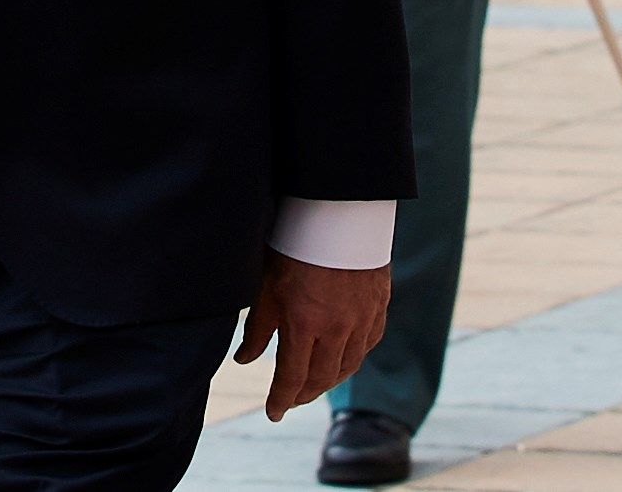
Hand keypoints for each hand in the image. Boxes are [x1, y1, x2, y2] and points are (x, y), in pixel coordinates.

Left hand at [234, 250, 388, 420]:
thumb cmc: (295, 241)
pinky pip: (367, 346)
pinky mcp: (378, 308)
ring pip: (347, 367)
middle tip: (290, 399)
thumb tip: (243, 359)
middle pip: (321, 379)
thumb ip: (258, 327)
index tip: (272, 412)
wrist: (339, 209)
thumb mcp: (267, 282)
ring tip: (313, 384)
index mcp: (305, 323)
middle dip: (303, 394)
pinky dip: (352, 358)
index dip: (280, 400)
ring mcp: (361, 320)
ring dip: (328, 381)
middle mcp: (337, 329)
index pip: (292, 378)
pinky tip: (342, 359)